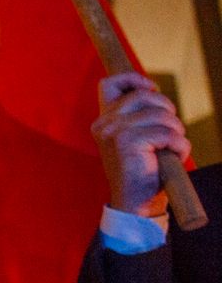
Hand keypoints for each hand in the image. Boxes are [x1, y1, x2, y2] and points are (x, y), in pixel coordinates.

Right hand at [92, 72, 190, 217]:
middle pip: (144, 94)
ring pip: (161, 114)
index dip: (134, 79)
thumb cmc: (143, 170)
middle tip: (168, 132)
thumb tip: (150, 88)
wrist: (136, 203)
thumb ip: (137, 113)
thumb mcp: (136, 136)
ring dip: (176, 131)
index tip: (152, 90)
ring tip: (170, 148)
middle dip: (166, 109)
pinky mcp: (128, 142)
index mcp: (103, 120)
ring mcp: (114, 132)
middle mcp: (103, 123)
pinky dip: (179, 146)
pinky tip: (172, 158)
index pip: (111, 83)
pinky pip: (168, 133)